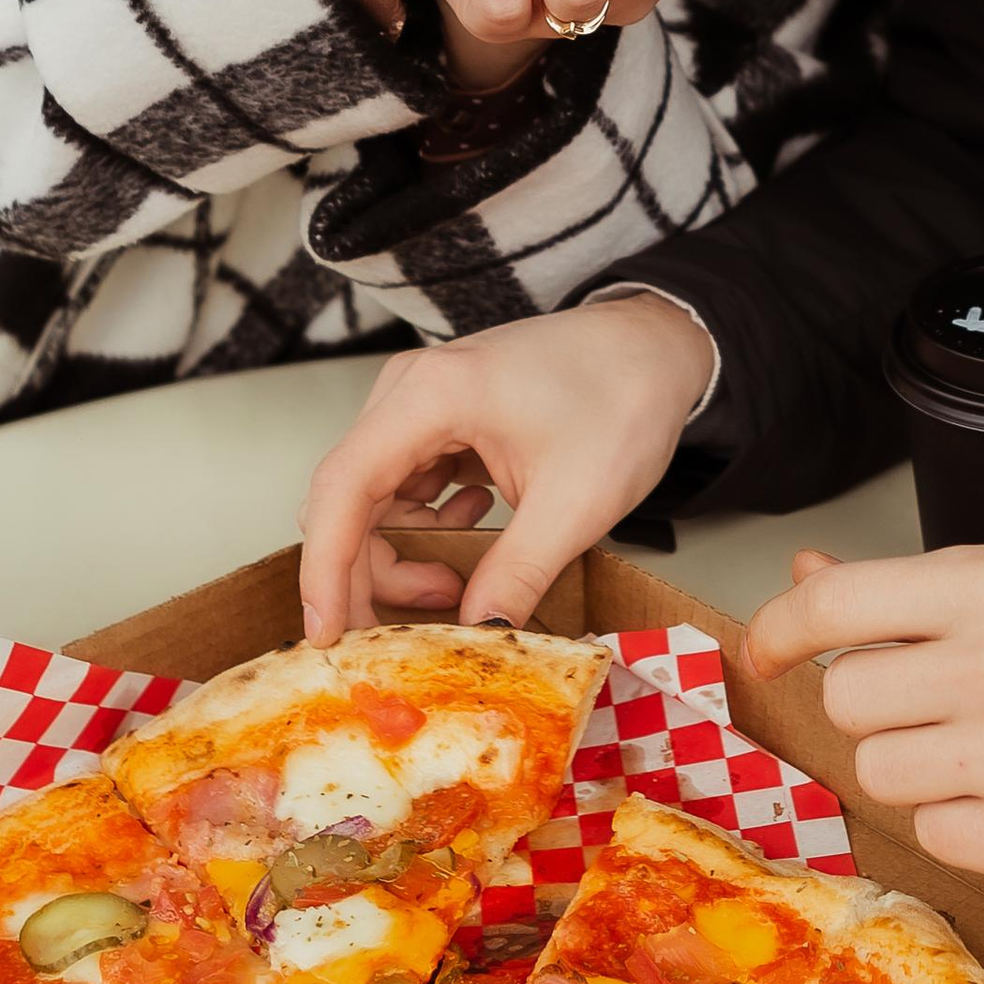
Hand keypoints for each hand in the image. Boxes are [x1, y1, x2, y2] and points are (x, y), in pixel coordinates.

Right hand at [298, 294, 717, 635]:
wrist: (658, 346)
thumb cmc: (624, 398)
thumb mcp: (577, 501)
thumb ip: (517, 573)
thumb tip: (476, 636)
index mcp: (432, 395)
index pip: (343, 488)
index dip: (325, 569)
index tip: (326, 635)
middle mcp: (410, 390)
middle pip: (349, 499)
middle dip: (371, 574)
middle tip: (419, 626)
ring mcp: (422, 402)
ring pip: (373, 499)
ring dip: (403, 554)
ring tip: (460, 578)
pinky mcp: (440, 419)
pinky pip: (404, 486)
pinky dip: (425, 527)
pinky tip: (473, 530)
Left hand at [742, 546, 983, 891]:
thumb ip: (902, 592)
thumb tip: (804, 571)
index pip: (836, 605)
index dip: (779, 629)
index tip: (764, 650)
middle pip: (846, 699)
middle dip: (879, 708)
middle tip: (942, 707)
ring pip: (878, 772)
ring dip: (918, 769)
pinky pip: (930, 834)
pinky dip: (962, 824)